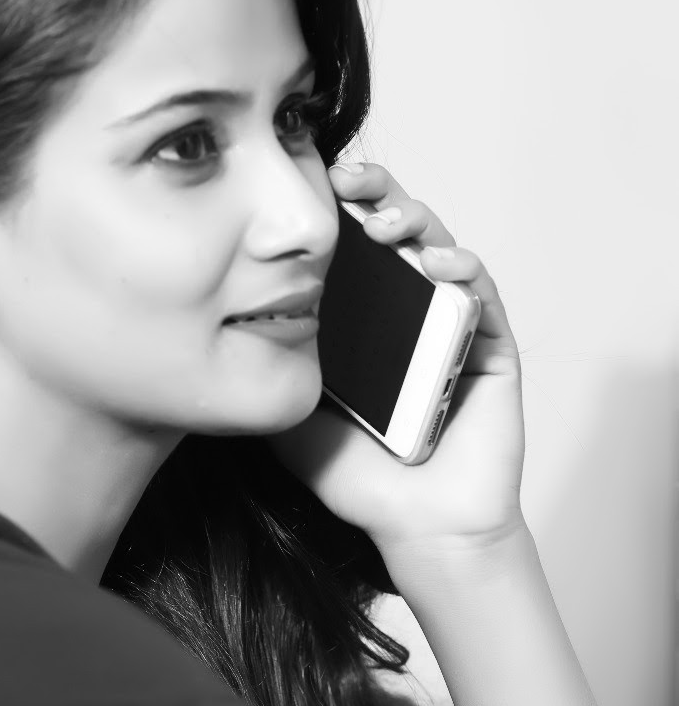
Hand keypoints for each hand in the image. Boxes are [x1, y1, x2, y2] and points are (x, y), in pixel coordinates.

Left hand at [269, 162, 525, 582]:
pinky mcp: (490, 346)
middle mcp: (407, 309)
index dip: (335, 207)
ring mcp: (450, 324)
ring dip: (415, 221)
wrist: (413, 526)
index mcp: (361, 316)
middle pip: (395, 229)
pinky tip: (439, 265)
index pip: (349, 244)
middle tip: (347, 179)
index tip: (308, 180)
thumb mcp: (287, 414)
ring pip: (439, 247)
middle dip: (374, 193)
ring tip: (384, 223)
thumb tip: (216, 326)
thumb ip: (263, 373)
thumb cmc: (356, 476)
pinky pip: (482, 295)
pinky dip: (464, 270)